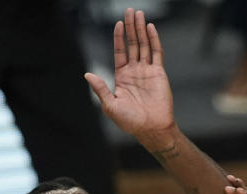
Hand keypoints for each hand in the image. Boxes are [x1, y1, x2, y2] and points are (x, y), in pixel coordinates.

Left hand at [85, 9, 175, 142]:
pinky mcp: (159, 74)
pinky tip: (150, 28)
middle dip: (130, 27)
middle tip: (130, 11)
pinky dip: (153, 40)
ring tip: (139, 14)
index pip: (120, 52)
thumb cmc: (130, 121)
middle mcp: (135, 71)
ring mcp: (147, 71)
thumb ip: (100, 88)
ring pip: (144, 45)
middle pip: (132, 44)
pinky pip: (156, 53)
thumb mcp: (110, 105)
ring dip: (141, 29)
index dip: (119, 37)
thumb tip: (87, 74)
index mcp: (122, 77)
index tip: (118, 23)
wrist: (151, 128)